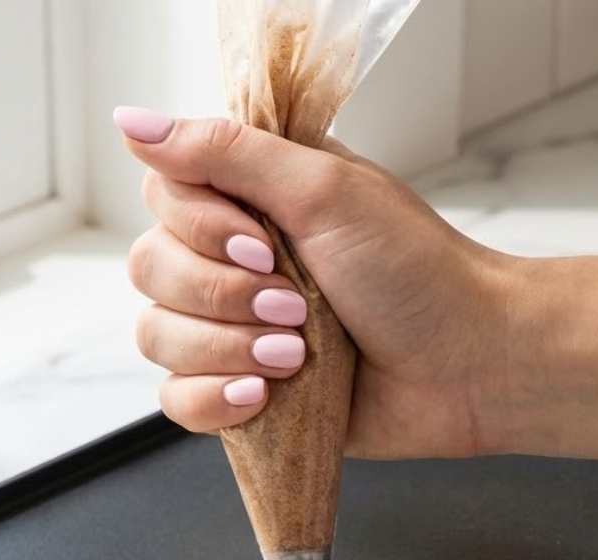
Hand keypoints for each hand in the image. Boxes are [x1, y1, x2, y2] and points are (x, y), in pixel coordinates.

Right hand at [113, 107, 516, 460]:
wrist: (466, 368)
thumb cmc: (418, 275)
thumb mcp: (324, 192)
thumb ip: (226, 153)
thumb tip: (131, 122)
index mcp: (250, 201)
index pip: (162, 195)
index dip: (198, 227)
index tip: (264, 242)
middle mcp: (231, 262)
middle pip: (149, 269)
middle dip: (221, 295)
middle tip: (294, 305)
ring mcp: (231, 331)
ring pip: (157, 338)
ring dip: (227, 349)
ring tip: (295, 355)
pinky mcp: (238, 392)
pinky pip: (176, 400)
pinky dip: (214, 400)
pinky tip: (264, 397)